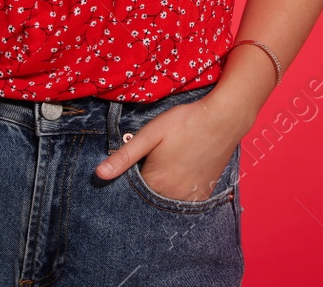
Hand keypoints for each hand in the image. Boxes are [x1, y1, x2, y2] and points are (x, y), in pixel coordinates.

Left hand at [94, 95, 240, 202]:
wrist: (223, 119)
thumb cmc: (185, 122)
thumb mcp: (151, 133)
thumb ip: (125, 156)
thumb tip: (99, 174)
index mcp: (155, 182)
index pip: (131, 193)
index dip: (127, 180)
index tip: (133, 165)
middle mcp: (172, 196)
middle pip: (149, 200)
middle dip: (143, 189)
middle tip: (152, 163)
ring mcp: (190, 197)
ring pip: (166, 202)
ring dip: (161, 193)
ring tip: (166, 168)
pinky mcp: (204, 194)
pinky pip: (184, 203)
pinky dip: (178, 195)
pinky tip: (179, 177)